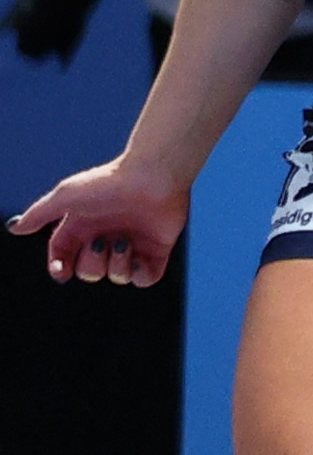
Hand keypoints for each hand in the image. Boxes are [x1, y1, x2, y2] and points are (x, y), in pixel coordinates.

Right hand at [15, 157, 193, 287]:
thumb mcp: (67, 196)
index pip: (64, 257)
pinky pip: (145, 279)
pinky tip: (139, 258)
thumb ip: (40, 213)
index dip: (60, 268)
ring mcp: (132, 244)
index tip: (61, 271)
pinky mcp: (157, 249)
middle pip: (89, 272)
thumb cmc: (108, 183)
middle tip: (101, 242)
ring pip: (116, 277)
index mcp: (82, 227)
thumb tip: (14, 227)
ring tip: (124, 243)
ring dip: (117, 266)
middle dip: (91, 265)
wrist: (152, 176)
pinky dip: (141, 275)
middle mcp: (105, 237)